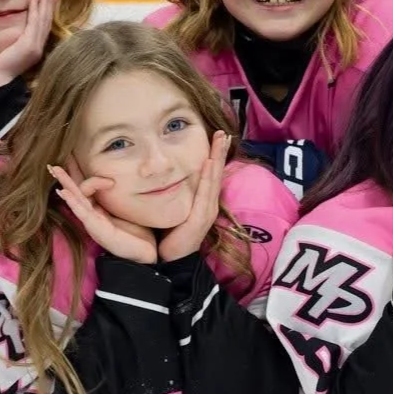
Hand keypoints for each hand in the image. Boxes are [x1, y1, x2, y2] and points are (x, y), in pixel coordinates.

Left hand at [0, 0, 55, 91]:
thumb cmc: (0, 66)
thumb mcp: (10, 48)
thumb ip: (15, 38)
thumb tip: (13, 27)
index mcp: (36, 47)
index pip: (44, 25)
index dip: (48, 10)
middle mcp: (39, 46)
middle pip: (47, 20)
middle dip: (49, 3)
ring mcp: (35, 46)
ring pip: (43, 20)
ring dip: (45, 3)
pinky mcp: (29, 45)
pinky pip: (34, 24)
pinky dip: (35, 11)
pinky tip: (34, 0)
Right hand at [49, 159, 157, 263]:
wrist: (146, 254)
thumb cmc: (138, 233)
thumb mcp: (127, 208)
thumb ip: (121, 195)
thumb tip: (121, 175)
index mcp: (98, 210)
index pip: (84, 187)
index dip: (78, 172)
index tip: (76, 155)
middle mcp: (92, 215)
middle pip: (75, 192)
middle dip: (64, 177)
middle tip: (52, 163)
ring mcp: (93, 223)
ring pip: (76, 199)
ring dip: (65, 184)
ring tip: (56, 171)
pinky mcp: (98, 230)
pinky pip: (83, 213)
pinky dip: (73, 201)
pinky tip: (65, 192)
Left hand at [158, 131, 228, 260]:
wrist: (171, 260)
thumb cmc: (170, 234)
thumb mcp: (176, 208)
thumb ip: (177, 194)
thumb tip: (168, 175)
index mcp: (203, 201)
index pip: (211, 174)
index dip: (216, 155)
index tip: (218, 137)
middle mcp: (209, 204)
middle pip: (216, 173)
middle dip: (220, 152)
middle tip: (224, 133)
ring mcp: (207, 211)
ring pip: (213, 180)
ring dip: (217, 159)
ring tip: (220, 141)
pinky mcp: (200, 219)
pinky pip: (205, 194)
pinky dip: (209, 177)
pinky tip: (209, 163)